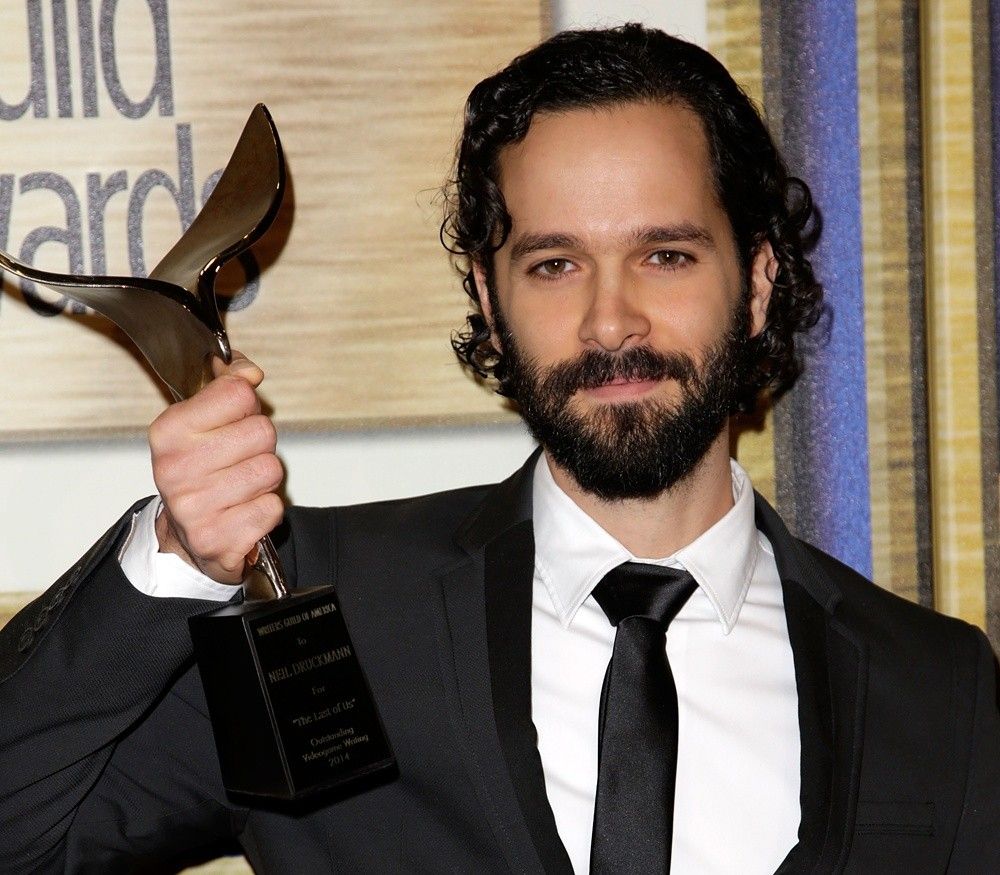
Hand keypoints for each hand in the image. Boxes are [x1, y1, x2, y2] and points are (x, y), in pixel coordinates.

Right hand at [149, 352, 284, 583]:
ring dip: (264, 479)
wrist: (185, 537)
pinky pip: (272, 507)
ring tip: (240, 486)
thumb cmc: (199, 474)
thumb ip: (228, 387)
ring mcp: (193, 507)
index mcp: (169, 431)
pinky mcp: (216, 539)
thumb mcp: (203, 422)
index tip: (233, 421)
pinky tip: (243, 510)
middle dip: (260, 445)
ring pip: (271, 470)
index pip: (238, 393)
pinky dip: (266, 509)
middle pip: (262, 432)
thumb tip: (249, 371)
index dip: (247, 406)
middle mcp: (175, 468)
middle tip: (238, 460)